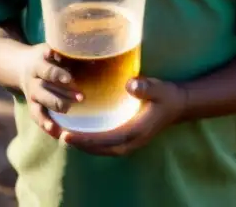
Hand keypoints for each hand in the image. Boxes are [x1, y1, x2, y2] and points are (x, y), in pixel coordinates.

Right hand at [18, 44, 82, 138]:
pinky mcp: (32, 106)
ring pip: (42, 103)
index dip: (57, 74)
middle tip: (81, 97)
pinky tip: (56, 132)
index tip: (70, 79)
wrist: (20, 65)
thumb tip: (95, 57)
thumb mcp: (53, 50)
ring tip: (69, 109)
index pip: (47, 70)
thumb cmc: (47, 56)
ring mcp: (32, 94)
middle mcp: (33, 80)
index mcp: (38, 64)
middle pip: (45, 88)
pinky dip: (46, 125)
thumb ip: (69, 55)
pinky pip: (38, 117)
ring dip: (58, 106)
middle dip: (63, 93)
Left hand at [61, 77, 186, 156]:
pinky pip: (105, 145)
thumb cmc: (166, 95)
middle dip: (78, 144)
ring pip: (101, 149)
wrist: (178, 105)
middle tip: (57, 135)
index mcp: (136, 131)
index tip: (67, 135)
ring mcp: (129, 143)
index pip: (106, 139)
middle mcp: (131, 142)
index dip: (85, 139)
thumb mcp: (159, 88)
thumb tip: (130, 85)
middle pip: (99, 148)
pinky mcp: (127, 139)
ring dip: (82, 145)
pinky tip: (79, 134)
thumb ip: (145, 87)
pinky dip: (91, 143)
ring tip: (63, 136)